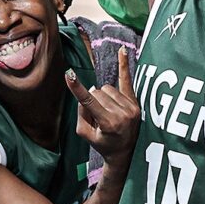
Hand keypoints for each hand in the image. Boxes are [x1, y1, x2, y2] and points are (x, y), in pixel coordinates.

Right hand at [65, 47, 139, 169]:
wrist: (125, 153)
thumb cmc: (102, 144)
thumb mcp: (85, 134)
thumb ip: (81, 113)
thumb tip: (87, 92)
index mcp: (109, 123)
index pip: (89, 101)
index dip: (77, 88)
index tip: (69, 75)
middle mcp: (122, 114)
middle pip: (97, 93)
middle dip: (93, 101)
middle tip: (98, 117)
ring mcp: (131, 107)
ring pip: (107, 88)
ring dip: (103, 97)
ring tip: (108, 113)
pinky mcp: (136, 102)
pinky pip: (127, 79)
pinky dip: (124, 65)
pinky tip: (123, 50)